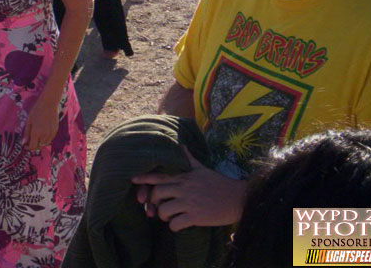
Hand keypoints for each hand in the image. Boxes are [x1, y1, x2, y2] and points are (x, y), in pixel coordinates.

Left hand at [24, 95, 58, 150]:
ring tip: (36, 136)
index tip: (25, 145)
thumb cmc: (37, 110)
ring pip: (44, 144)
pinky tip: (42, 132)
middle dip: (33, 145)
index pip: (32, 147)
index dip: (28, 147)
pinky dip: (45, 139)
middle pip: (38, 146)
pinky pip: (50, 139)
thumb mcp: (29, 121)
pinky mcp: (55, 131)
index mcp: (36, 133)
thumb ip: (26, 133)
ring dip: (39, 142)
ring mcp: (51, 134)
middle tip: (29, 141)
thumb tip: (23, 143)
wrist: (49, 103)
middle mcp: (44, 135)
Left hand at [131, 147, 246, 230]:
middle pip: (157, 193)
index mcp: (184, 178)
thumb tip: (181, 145)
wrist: (238, 198)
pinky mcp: (196, 216)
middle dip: (153, 202)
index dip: (144, 178)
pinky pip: (176, 224)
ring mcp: (189, 203)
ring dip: (162, 216)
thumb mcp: (202, 168)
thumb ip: (189, 159)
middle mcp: (184, 189)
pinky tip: (177, 226)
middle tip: (157, 207)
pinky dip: (173, 227)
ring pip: (164, 210)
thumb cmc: (219, 183)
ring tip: (169, 218)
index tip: (132, 179)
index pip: (159, 177)